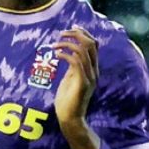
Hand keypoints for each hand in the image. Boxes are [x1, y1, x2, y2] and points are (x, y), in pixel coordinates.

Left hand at [52, 26, 101, 148]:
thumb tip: (68, 55)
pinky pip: (76, 62)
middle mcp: (94, 71)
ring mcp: (90, 77)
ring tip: (54, 45)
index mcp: (92, 69)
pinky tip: (56, 55)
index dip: (84, 33)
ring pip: (84, 50)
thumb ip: (72, 68)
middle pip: (91, 44)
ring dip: (67, 44)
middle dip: (77, 34)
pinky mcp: (82, 83)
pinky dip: (65, 55)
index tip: (72, 28)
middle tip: (61, 34)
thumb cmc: (67, 102)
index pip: (94, 45)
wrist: (70, 120)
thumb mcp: (70, 80)